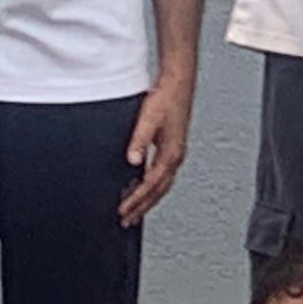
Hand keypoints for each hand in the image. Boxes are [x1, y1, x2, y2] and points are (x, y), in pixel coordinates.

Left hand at [119, 70, 192, 223]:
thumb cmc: (167, 98)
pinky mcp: (171, 147)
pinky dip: (152, 186)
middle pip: (158, 191)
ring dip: (148, 200)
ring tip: (135, 211)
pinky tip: (143, 186)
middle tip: (128, 220)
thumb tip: (132, 159)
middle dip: (143, 207)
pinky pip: (162, 175)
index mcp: (171, 153)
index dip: (136, 200)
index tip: (124, 212)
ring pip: (162, 185)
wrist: (178, 83)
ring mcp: (175, 153)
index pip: (151, 185)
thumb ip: (139, 141)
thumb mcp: (149, 119)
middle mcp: (175, 157)